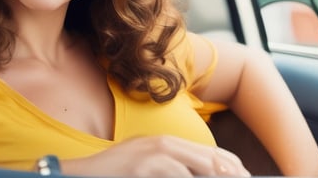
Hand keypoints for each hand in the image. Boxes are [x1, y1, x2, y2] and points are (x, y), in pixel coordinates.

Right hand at [61, 135, 250, 176]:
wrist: (83, 173)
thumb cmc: (115, 173)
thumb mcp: (146, 164)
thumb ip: (172, 167)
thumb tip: (200, 176)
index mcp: (167, 142)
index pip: (213, 152)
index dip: (235, 167)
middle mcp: (164, 143)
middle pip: (212, 159)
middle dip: (233, 175)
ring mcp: (154, 153)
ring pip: (201, 168)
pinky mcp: (144, 166)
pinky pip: (178, 176)